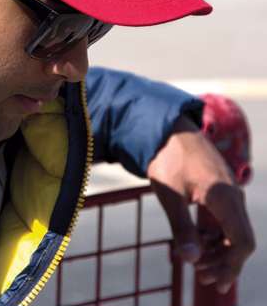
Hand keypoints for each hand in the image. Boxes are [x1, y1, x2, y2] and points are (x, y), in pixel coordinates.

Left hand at [147, 115, 255, 293]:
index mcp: (224, 196)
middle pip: (241, 239)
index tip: (210, 280)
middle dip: (224, 262)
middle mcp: (233, 194)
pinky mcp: (223, 188)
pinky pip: (229, 217)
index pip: (241, 241)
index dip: (230, 266)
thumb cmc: (167, 159)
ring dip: (220, 249)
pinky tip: (198, 239)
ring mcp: (230, 190)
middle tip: (200, 276)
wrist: (169, 128)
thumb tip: (191, 261)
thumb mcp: (170, 194)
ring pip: (236, 229)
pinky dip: (218, 234)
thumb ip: (181, 227)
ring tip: (197, 261)